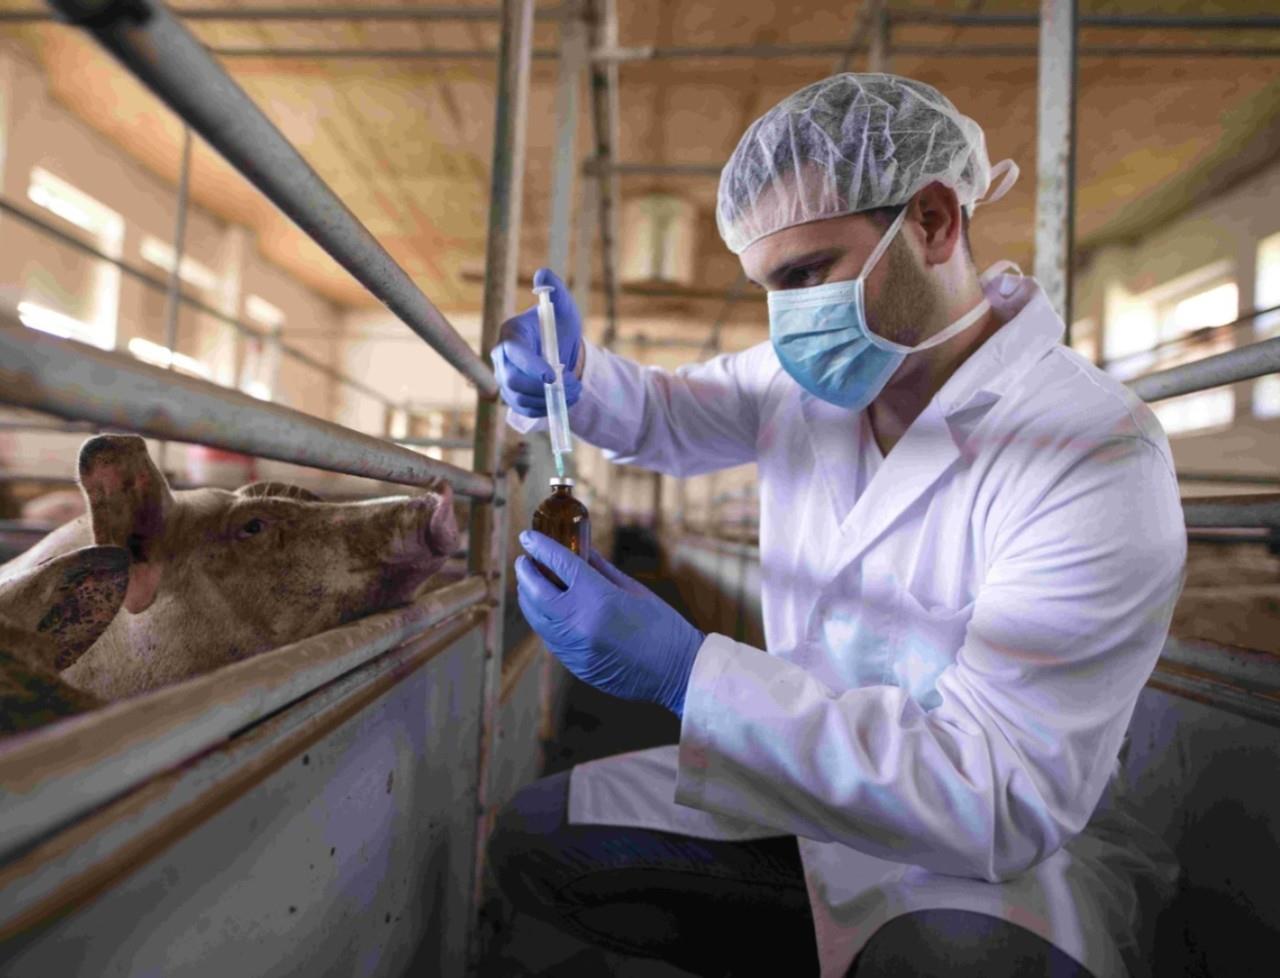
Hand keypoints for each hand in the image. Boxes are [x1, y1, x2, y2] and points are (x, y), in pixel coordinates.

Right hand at [491, 268, 582, 417]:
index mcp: (511, 333)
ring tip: (573, 392)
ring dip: (549, 399)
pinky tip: (561, 400)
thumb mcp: (564, 308)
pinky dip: (544, 408)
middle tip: (573, 386)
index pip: (513, 352)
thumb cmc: (560, 329)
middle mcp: (501, 357)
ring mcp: (504, 378)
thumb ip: (556, 290)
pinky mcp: (511, 396)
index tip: (553, 375)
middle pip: (513, 380)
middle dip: (545, 388)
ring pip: (519, 398)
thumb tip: (543, 274)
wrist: (562, 353)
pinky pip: (523, 409)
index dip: (531, 365)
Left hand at [514, 531, 704, 716]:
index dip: (540, 547)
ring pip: (536, 617)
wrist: (677, 673)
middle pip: (536, 592)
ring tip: (530, 581)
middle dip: (525, 572)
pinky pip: (549, 637)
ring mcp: (573, 648)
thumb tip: (581, 549)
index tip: (528, 537)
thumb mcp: (633, 590)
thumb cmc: (663, 627)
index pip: (559, 564)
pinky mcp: (574, 665)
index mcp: (598, 599)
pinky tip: (546, 607)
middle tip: (524, 559)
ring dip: (528, 596)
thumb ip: (600, 569)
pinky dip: (542, 618)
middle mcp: (579, 623)